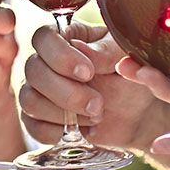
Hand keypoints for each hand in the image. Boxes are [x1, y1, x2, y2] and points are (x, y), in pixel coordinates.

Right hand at [19, 19, 169, 151]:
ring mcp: (39, 91)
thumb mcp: (125, 55)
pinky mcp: (40, 119)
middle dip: (66, 92)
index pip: (43, 38)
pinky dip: (56, 132)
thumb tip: (83, 50)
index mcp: (64, 37)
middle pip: (33, 71)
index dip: (60, 56)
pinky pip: (33, 126)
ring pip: (29, 100)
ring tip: (95, 116)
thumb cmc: (130, 73)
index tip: (88, 72)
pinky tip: (81, 130)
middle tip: (98, 103)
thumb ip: (106, 50)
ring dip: (62, 113)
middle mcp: (44, 61)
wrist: (140, 109)